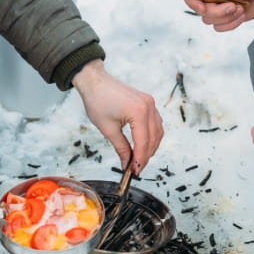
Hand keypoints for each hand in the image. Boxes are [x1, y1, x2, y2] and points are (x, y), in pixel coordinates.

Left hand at [72, 59, 163, 175]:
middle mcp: (148, 106)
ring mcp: (150, 103)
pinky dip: (151, 135)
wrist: (95, 81)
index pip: (144, 142)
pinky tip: (143, 144)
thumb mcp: (107, 129)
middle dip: (146, 155)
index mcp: (139, 112)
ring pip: (158, 131)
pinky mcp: (148, 102)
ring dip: (151, 146)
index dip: (140, 160)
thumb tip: (126, 163)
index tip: (135, 171)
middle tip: (136, 168)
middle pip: (154, 138)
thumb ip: (121, 148)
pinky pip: (155, 122)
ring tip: (139, 158)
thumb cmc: (98, 100)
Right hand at [186, 0, 253, 31]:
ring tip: (240, 7)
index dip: (193, 1)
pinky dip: (232, 24)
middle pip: (199, 10)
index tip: (205, 5)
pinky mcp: (226, 17)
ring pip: (209, 20)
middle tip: (233, 5)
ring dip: (227, 17)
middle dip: (217, 11)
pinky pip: (219, 27)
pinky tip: (241, 13)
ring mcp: (218, 6)